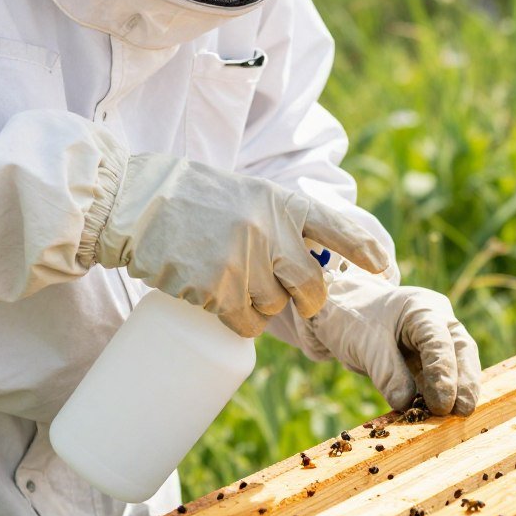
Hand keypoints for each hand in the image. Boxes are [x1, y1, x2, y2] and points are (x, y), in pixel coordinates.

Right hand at [89, 153, 389, 336]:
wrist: (132, 201)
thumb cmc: (191, 196)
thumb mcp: (249, 193)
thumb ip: (282, 220)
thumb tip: (312, 258)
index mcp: (282, 202)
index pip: (339, 227)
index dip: (366, 250)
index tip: (382, 267)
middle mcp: (269, 231)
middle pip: (312, 287)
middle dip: (307, 299)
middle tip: (291, 295)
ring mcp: (243, 262)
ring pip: (275, 308)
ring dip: (262, 307)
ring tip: (232, 282)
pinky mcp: (215, 289)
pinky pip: (245, 323)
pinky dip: (238, 320)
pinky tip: (217, 300)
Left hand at [297, 274, 481, 415]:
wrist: (342, 313)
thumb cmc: (354, 320)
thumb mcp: (366, 345)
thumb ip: (387, 374)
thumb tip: (407, 405)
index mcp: (422, 308)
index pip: (440, 340)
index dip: (443, 372)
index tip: (443, 403)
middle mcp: (438, 321)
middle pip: (461, 350)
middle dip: (464, 382)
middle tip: (462, 411)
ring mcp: (437, 339)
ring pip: (457, 364)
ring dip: (456, 391)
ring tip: (453, 417)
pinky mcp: (430, 358)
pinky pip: (439, 377)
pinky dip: (440, 395)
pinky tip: (437, 414)